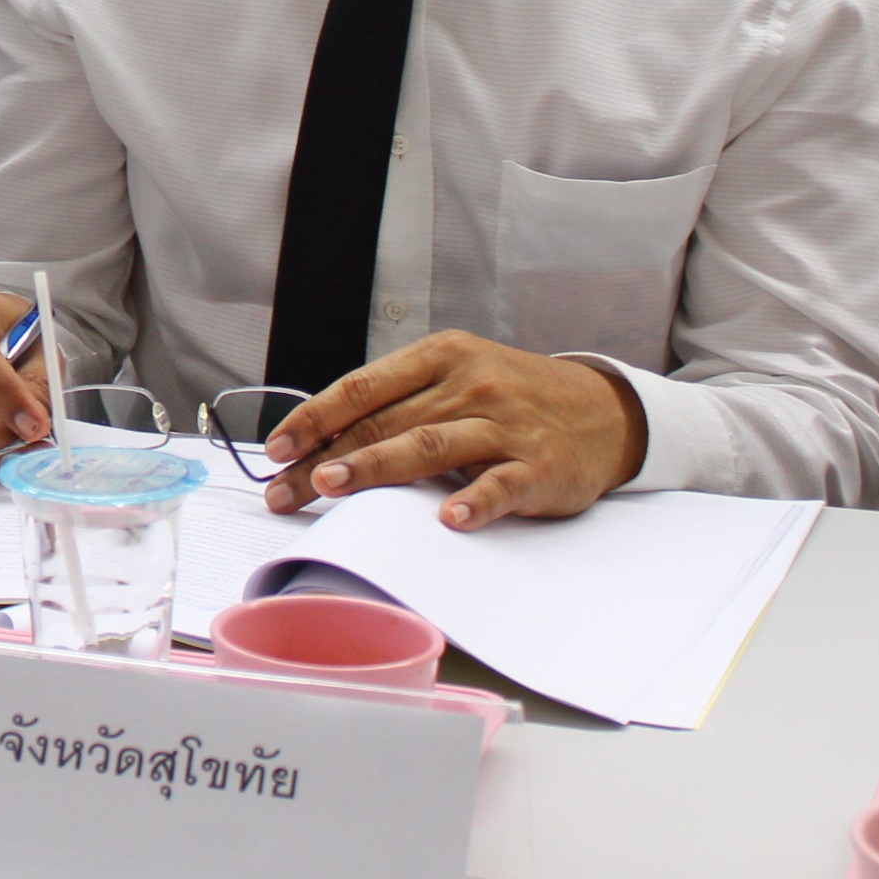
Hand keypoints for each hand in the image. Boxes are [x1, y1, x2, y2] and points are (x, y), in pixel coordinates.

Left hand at [260, 329, 648, 527]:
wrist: (603, 410)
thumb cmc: (510, 397)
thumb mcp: (455, 379)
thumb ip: (400, 402)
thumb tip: (323, 440)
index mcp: (439, 358)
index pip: (362, 388)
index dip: (314, 418)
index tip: (275, 448)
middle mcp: (468, 385)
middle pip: (382, 423)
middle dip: (324, 458)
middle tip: (283, 489)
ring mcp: (504, 425)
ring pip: (429, 445)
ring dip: (376, 466)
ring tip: (332, 485)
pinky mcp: (538, 466)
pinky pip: (501, 485)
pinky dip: (474, 502)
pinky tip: (449, 520)